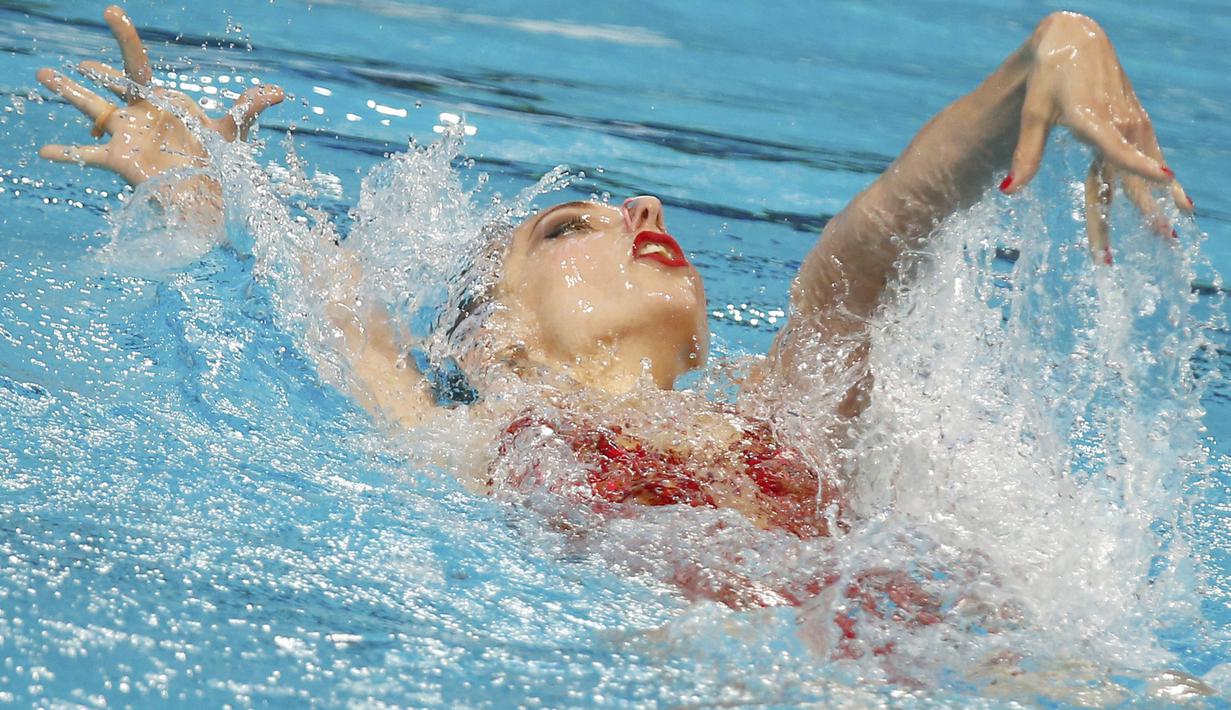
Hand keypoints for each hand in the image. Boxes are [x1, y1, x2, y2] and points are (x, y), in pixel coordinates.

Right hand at [36, 5, 283, 185]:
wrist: (211, 196)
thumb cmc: (217, 162)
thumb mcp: (232, 132)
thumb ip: (249, 109)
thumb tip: (280, 92)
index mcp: (160, 100)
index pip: (137, 64)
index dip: (125, 38)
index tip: (112, 12)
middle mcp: (138, 113)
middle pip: (110, 84)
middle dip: (92, 71)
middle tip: (76, 59)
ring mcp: (127, 135)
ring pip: (91, 110)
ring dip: (67, 93)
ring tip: (41, 75)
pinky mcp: (121, 160)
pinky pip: (87, 156)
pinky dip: (66, 153)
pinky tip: (43, 152)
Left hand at [1004, 12, 1192, 261]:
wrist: (1075, 40)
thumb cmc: (1049, 77)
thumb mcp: (1032, 113)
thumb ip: (1026, 154)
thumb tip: (1009, 191)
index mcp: (1091, 118)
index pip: (1117, 146)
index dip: (1138, 164)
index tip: (1163, 178)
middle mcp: (1117, 121)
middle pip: (1128, 173)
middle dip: (1144, 208)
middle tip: (1158, 238)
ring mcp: (1131, 122)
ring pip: (1145, 168)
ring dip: (1158, 202)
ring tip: (1170, 234)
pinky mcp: (1137, 122)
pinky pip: (1150, 156)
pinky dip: (1162, 180)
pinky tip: (1178, 202)